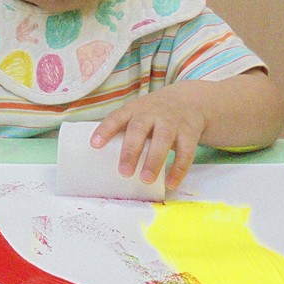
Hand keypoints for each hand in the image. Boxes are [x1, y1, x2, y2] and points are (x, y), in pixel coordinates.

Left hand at [90, 87, 204, 190]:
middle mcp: (152, 114)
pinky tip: (171, 183)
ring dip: (154, 160)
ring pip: (163, 140)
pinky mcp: (189, 133)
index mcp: (134, 110)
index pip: (116, 117)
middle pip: (139, 129)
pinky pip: (185, 152)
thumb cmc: (153, 114)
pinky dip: (178, 169)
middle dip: (131, 151)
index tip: (95, 144)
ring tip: (146, 180)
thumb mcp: (137, 114)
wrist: (189, 100)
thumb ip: (123, 132)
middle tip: (124, 172)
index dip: (105, 130)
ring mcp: (171, 123)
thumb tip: (102, 163)